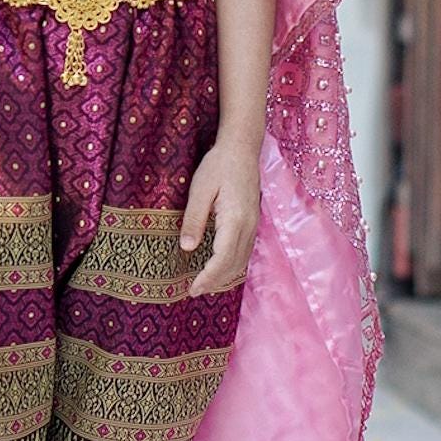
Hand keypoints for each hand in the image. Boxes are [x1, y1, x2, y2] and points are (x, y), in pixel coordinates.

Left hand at [179, 136, 260, 297]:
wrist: (242, 149)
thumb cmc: (218, 166)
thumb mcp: (200, 190)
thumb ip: (194, 219)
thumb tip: (186, 248)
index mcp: (235, 219)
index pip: (222, 259)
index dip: (208, 278)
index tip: (193, 289)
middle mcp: (249, 226)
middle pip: (234, 265)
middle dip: (215, 282)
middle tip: (194, 291)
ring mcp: (254, 225)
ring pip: (242, 261)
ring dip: (225, 276)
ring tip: (205, 284)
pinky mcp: (253, 222)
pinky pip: (245, 252)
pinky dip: (232, 265)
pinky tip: (219, 267)